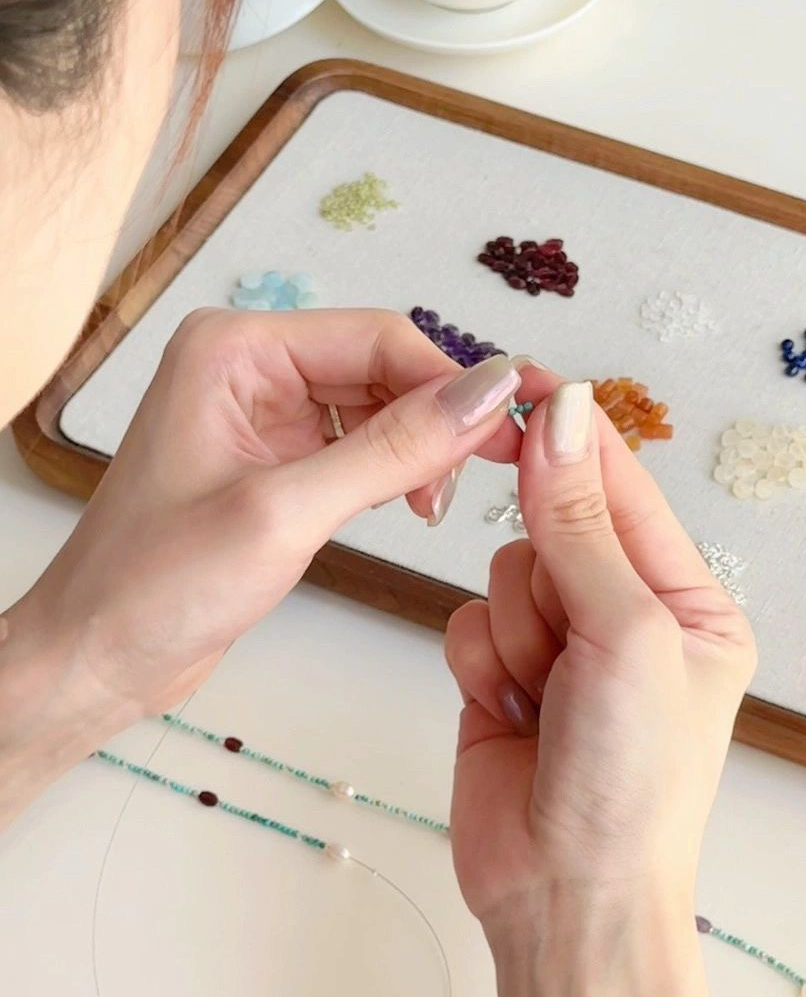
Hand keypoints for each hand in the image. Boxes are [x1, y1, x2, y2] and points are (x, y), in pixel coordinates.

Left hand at [1, 309, 520, 817]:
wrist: (97, 659)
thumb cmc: (154, 586)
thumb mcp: (286, 513)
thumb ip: (394, 449)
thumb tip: (490, 393)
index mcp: (236, 349)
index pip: (377, 337)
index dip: (453, 379)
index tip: (517, 424)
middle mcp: (251, 366)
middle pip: (384, 367)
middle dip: (440, 418)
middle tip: (496, 470)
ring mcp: (264, 413)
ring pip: (380, 406)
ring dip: (421, 450)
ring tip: (431, 508)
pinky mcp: (277, 459)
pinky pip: (361, 444)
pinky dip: (396, 472)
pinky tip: (407, 506)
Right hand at [444, 375, 755, 996]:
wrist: (567, 902)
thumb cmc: (633, 781)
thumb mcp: (626, 634)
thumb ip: (581, 520)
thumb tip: (564, 408)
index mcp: (691, 603)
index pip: (626, 489)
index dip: (576, 436)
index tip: (524, 380)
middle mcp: (629, 618)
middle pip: (553, 525)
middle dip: (546, 578)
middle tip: (561, 636)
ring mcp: (563, 650)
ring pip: (503, 571)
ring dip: (514, 631)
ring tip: (543, 700)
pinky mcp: (502, 679)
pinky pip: (466, 621)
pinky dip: (480, 663)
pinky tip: (508, 717)